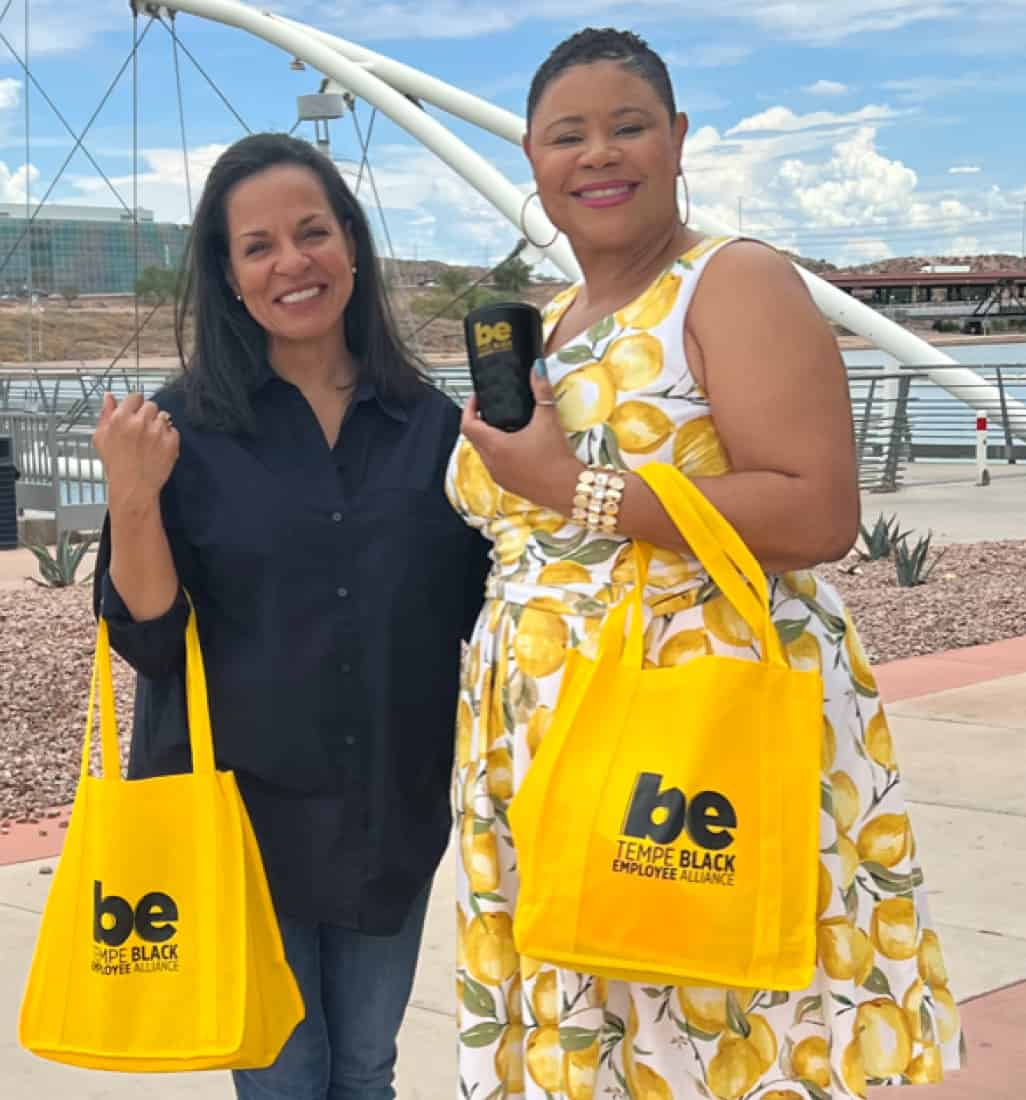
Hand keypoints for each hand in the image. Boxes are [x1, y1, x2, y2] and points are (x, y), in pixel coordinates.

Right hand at [92, 392, 179, 512]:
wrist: (133, 487)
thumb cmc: (116, 465)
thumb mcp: (101, 438)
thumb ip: (105, 414)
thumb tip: (109, 397)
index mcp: (121, 418)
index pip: (135, 397)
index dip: (136, 404)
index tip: (136, 411)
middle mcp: (140, 422)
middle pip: (151, 405)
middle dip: (147, 415)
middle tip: (142, 429)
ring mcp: (157, 432)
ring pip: (164, 417)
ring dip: (158, 425)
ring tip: (150, 440)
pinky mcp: (171, 442)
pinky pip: (174, 430)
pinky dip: (168, 437)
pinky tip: (158, 448)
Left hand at [460, 363, 582, 509]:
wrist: (569, 490)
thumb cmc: (557, 458)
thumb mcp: (548, 420)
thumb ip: (541, 391)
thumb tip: (538, 368)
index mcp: (495, 446)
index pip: (467, 425)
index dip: (469, 408)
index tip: (477, 398)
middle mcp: (491, 463)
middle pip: (473, 438)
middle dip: (479, 421)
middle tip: (491, 408)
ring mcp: (498, 476)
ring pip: (483, 453)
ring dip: (488, 438)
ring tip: (504, 424)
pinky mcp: (508, 485)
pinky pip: (494, 465)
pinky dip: (498, 453)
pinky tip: (515, 445)